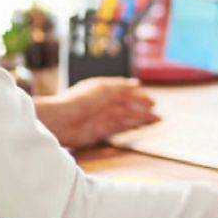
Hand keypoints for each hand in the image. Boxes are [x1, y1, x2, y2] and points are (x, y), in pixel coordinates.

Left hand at [33, 77, 158, 149]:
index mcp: (104, 89)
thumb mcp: (104, 89)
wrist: (61, 121)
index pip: (124, 91)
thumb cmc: (79, 101)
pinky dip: (131, 128)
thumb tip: (137, 85)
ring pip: (126, 117)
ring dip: (140, 119)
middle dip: (142, 108)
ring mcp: (102, 118)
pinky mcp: (100, 132)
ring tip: (155, 120)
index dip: (138, 95)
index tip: (151, 99)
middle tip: (157, 112)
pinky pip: (119, 129)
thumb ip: (121, 88)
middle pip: (127, 105)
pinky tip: (140, 128)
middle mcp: (104, 103)